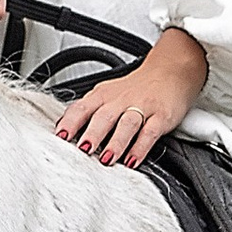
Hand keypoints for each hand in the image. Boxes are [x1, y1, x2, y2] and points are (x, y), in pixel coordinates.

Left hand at [54, 26, 206, 168]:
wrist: (171, 71)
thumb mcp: (108, 95)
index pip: (82, 107)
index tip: (60, 137)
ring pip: (126, 124)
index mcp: (103, 95)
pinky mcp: (161, 117)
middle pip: (104, 116)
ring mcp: (142, 108)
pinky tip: (132, 160)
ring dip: (116, 142)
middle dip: (92, 134)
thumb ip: (88, 112)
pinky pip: (150, 133)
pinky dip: (140, 147)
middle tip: (83, 150)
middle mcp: (120, 100)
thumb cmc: (136, 88)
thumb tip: (65, 131)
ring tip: (107, 159)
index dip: (70, 122)